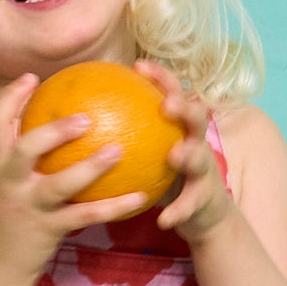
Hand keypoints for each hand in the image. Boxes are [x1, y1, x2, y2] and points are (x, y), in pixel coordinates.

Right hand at [0, 73, 151, 282]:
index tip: (32, 78)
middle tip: (86, 117)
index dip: (12, 98)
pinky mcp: (47, 231)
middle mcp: (9, 183)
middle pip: (27, 147)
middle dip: (55, 130)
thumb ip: (20, 169)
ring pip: (60, 183)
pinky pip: (86, 216)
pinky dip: (115, 206)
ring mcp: (28, 207)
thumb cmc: (2, 229)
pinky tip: (140, 196)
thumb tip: (49, 144)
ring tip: (119, 150)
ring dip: (91, 166)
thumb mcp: (2, 193)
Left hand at [134, 60, 233, 244]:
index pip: (174, 94)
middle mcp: (197, 143)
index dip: (161, 78)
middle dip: (184, 108)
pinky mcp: (205, 199)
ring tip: (174, 156)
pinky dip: (179, 211)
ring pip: (201, 158)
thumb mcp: (149, 152)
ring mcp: (204, 171)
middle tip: (166, 105)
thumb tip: (82, 114)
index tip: (138, 65)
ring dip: (189, 155)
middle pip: (196, 118)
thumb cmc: (166, 177)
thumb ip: (126, 134)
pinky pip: (190, 204)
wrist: (202, 215)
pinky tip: (163, 220)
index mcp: (181, 129)